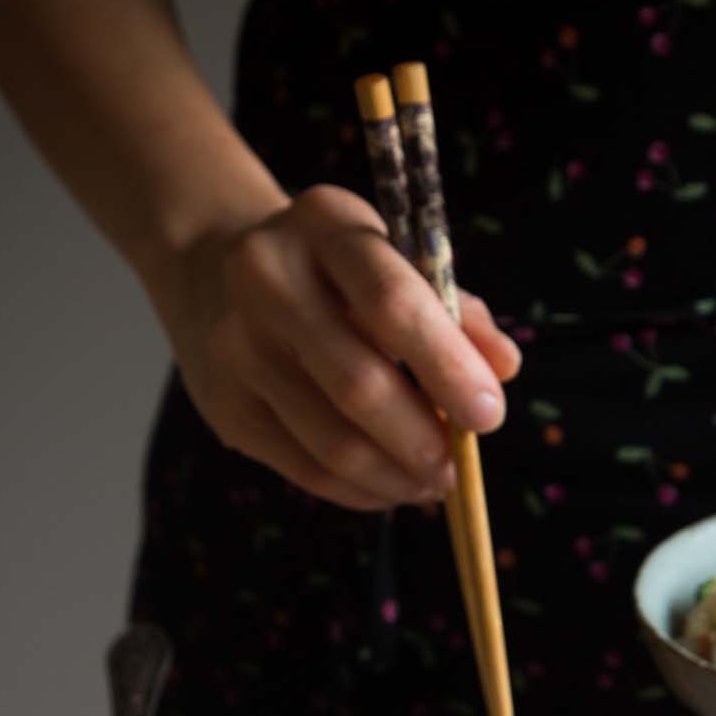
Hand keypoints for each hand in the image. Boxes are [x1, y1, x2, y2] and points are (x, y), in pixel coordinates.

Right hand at [156, 184, 521, 510]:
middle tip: (459, 467)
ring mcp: (235, 346)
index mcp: (324, 225)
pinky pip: (305, 469)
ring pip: (332, 441)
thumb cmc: (332, 270)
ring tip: (432, 483)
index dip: (448, 368)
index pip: (393, 303)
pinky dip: (360, 490)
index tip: (489, 415)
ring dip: (397, 476)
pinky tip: (391, 486)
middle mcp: (267, 279)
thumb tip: (504, 369)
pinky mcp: (224, 406)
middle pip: (359, 383)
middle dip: (424, 439)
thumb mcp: (392, 260)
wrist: (212, 269)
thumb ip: (455, 310)